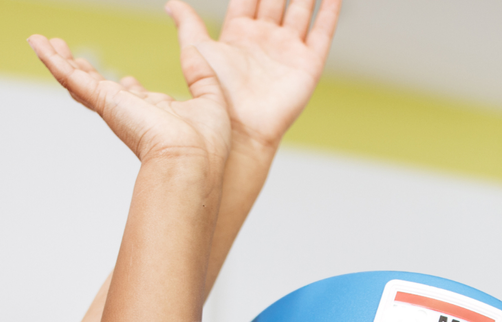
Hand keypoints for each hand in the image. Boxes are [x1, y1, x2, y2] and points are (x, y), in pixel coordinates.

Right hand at [29, 34, 229, 167]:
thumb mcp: (210, 96)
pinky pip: (71, 78)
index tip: (126, 81)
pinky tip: (37, 45)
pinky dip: (52, 61)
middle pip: (98, 86)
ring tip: (40, 43)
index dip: (128, 88)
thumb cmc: (207, 143)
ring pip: (78, 80)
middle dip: (82, 70)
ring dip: (59, 61)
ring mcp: (113, 107)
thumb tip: (196, 48)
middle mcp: (130, 112)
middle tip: (66, 53)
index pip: (135, 98)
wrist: (193, 159)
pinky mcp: (103, 102)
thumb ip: (200, 71)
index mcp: (156, 114)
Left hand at [167, 0, 340, 153]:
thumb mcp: (198, 52)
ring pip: (301, 9)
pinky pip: (322, 32)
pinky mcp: (307, 64)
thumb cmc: (216, 97)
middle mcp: (265, 39)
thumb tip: (171, 4)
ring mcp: (287, 50)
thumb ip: (189, 25)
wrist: (240, 130)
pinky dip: (330, 11)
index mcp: (240, 34)